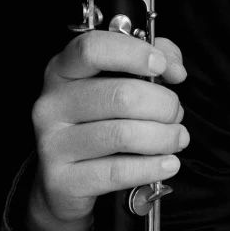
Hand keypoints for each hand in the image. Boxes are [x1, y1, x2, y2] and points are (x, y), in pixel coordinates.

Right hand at [25, 32, 187, 230]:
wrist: (66, 180)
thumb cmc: (102, 119)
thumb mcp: (122, 79)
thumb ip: (154, 59)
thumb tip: (175, 70)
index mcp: (62, 70)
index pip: (92, 49)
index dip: (133, 53)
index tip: (162, 66)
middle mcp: (51, 104)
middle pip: (120, 95)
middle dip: (163, 105)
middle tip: (176, 113)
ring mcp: (52, 144)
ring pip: (123, 135)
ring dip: (164, 137)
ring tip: (178, 138)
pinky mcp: (62, 181)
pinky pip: (118, 172)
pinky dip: (152, 167)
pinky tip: (168, 164)